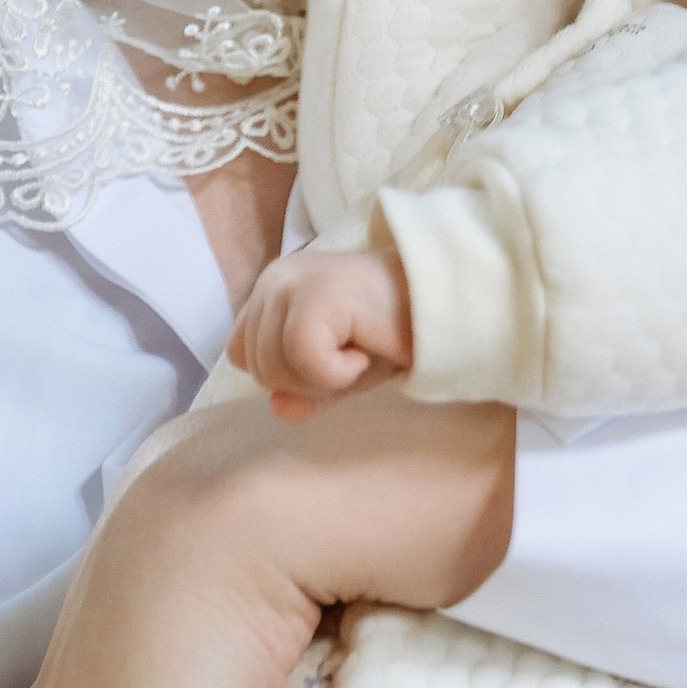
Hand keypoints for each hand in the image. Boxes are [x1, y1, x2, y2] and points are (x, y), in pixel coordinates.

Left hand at [229, 243, 414, 418]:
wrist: (444, 305)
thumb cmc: (393, 334)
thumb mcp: (339, 373)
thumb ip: (302, 390)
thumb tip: (277, 408)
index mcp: (271, 289)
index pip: (242, 354)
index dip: (285, 374)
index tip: (332, 357)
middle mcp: (275, 279)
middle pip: (256, 365)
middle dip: (305, 380)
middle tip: (352, 357)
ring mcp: (292, 283)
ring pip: (274, 366)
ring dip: (322, 378)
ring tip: (358, 353)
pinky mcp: (316, 295)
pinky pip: (301, 358)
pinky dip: (335, 373)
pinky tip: (363, 355)